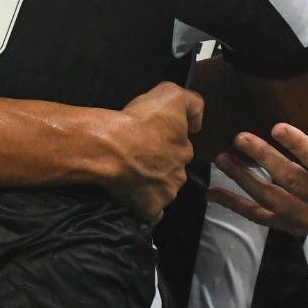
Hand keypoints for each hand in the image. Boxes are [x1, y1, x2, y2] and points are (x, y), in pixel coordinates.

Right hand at [103, 82, 204, 223]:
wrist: (111, 147)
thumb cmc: (140, 120)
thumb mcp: (170, 94)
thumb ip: (192, 103)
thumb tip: (196, 124)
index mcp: (185, 150)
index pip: (182, 148)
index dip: (168, 142)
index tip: (152, 138)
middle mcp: (179, 175)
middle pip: (173, 171)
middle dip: (162, 166)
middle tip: (141, 157)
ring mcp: (165, 195)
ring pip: (164, 191)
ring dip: (153, 185)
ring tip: (132, 174)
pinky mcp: (149, 210)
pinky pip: (151, 213)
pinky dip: (146, 208)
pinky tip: (135, 198)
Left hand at [208, 73, 307, 239]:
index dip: (300, 146)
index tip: (277, 126)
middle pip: (291, 180)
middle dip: (263, 159)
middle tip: (240, 137)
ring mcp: (307, 217)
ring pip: (271, 200)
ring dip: (244, 180)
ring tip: (222, 158)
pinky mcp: (292, 227)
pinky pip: (261, 218)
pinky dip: (236, 206)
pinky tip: (214, 193)